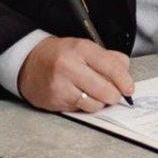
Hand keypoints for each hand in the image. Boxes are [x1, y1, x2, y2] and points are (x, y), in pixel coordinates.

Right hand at [17, 36, 134, 111]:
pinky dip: (84, 106)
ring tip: (92, 94)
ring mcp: (61, 85)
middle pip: (107, 90)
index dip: (125, 81)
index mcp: (80, 49)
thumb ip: (108, 58)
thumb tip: (126, 73)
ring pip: (95, 104)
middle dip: (114, 95)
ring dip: (99, 102)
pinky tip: (77, 96)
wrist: (27, 63)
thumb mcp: (83, 47)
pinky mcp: (55, 100)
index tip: (129, 88)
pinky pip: (81, 110)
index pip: (112, 67)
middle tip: (112, 94)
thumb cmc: (59, 55)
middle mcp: (69, 66)